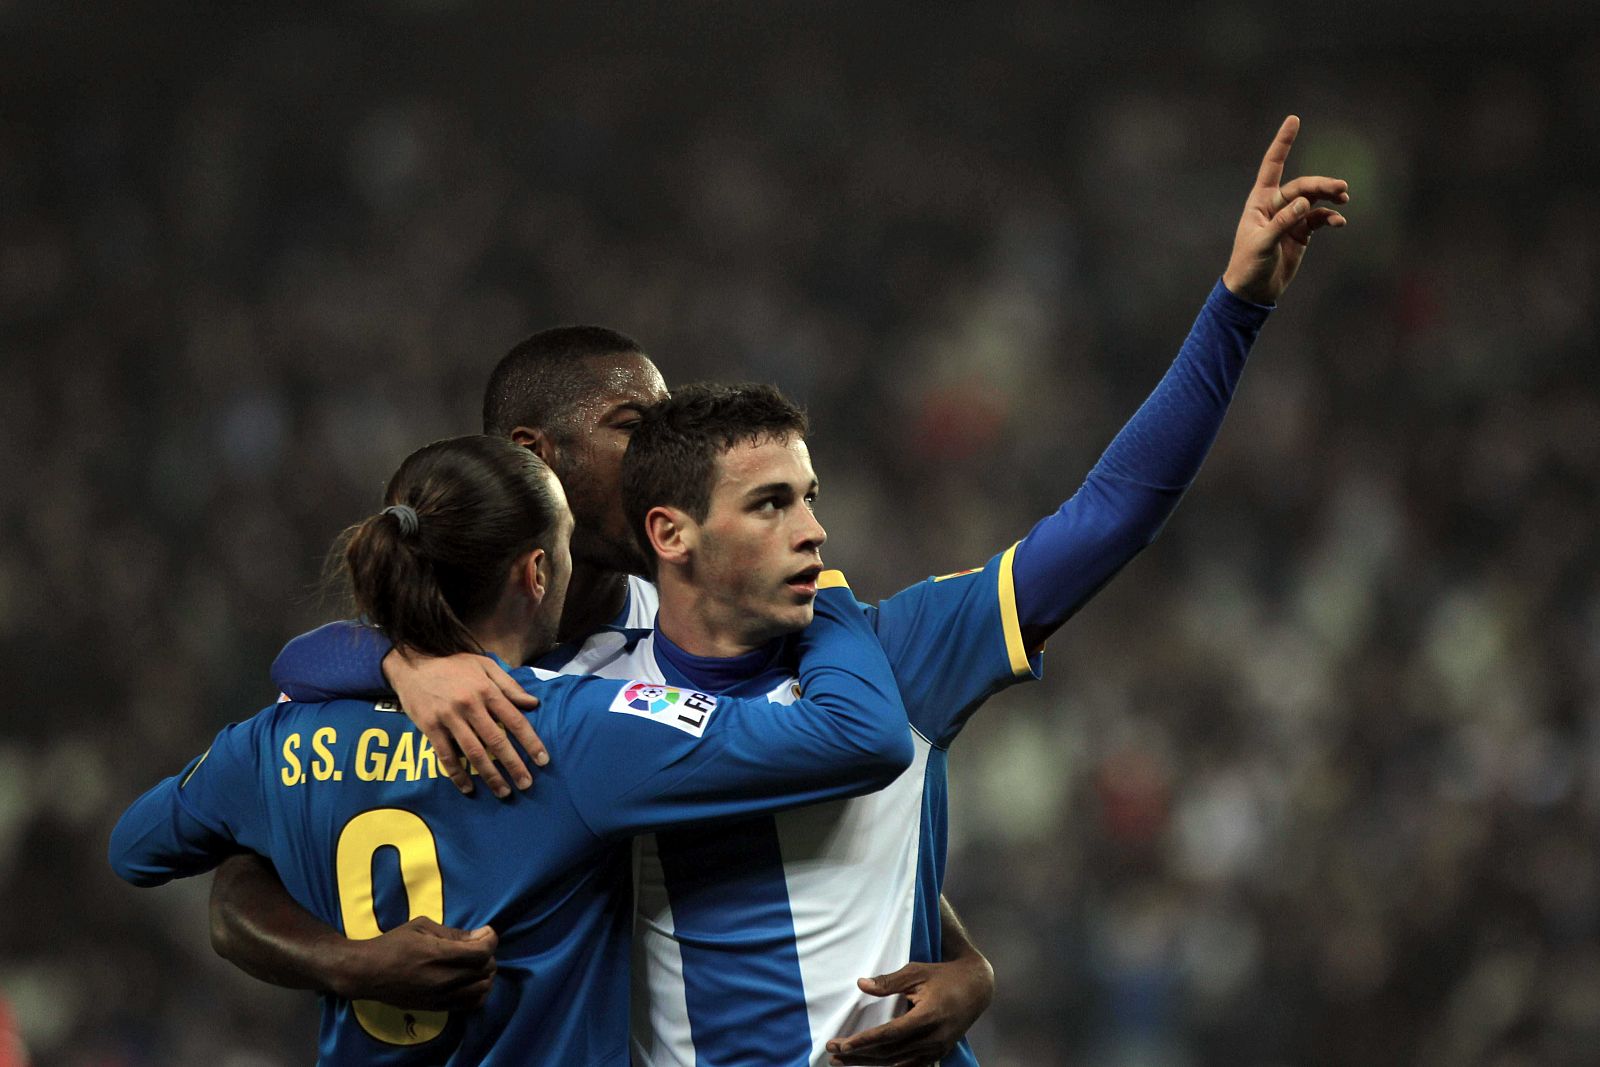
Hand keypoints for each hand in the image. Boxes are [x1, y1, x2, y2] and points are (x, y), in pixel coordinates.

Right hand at [332, 917, 497, 1010]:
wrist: (366, 973)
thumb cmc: (393, 944)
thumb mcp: (422, 926)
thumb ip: (452, 933)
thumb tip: (478, 937)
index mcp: (437, 955)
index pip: (481, 952)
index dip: (490, 939)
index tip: (486, 932)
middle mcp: (442, 979)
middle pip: (485, 970)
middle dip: (488, 954)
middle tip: (478, 945)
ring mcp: (439, 997)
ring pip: (482, 989)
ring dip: (485, 974)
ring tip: (475, 963)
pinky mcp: (436, 1008)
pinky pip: (470, 1005)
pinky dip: (478, 992)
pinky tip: (470, 980)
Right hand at [383, 649, 545, 797]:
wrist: (412, 663)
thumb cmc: (453, 665)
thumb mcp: (484, 665)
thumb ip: (509, 685)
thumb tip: (533, 703)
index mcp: (486, 690)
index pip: (514, 720)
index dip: (530, 742)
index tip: (543, 761)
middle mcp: (469, 705)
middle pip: (496, 740)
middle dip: (514, 765)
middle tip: (526, 784)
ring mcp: (448, 717)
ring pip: (473, 752)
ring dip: (490, 775)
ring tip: (503, 792)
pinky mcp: (430, 727)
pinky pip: (446, 755)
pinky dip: (457, 774)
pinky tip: (468, 788)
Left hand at [826, 955, 994, 1066]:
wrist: (976, 988)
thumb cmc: (943, 976)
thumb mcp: (916, 972)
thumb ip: (889, 982)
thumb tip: (861, 984)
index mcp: (928, 1016)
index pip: (889, 1034)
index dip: (864, 1041)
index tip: (842, 1043)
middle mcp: (933, 1038)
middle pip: (888, 1053)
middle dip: (858, 1054)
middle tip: (833, 1051)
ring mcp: (936, 1049)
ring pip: (896, 1063)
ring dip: (867, 1063)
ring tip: (842, 1061)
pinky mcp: (937, 1054)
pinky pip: (909, 1066)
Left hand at [1222, 115, 1348, 304]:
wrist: (1253, 291)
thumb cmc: (1249, 265)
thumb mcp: (1263, 243)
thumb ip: (1283, 222)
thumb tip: (1305, 202)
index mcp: (1260, 201)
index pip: (1273, 165)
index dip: (1283, 142)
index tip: (1294, 119)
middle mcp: (1275, 205)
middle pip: (1302, 185)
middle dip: (1321, 184)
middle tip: (1341, 188)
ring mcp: (1290, 218)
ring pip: (1314, 200)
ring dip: (1330, 196)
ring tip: (1345, 197)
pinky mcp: (1301, 233)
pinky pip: (1319, 219)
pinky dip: (1330, 218)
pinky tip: (1339, 222)